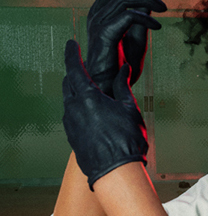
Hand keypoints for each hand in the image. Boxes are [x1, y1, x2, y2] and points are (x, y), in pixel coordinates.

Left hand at [62, 40, 147, 189]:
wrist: (115, 171)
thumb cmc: (126, 140)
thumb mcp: (129, 108)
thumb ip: (123, 87)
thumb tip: (123, 70)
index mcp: (88, 97)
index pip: (75, 68)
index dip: (72, 54)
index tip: (71, 44)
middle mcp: (74, 108)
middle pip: (69, 83)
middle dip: (74, 73)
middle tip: (82, 67)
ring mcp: (70, 123)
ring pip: (69, 99)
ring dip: (77, 92)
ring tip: (90, 91)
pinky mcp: (71, 135)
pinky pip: (72, 115)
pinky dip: (79, 107)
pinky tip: (91, 112)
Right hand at [85, 0, 165, 96]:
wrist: (110, 86)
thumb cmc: (122, 65)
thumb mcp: (137, 39)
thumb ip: (141, 20)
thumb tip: (151, 4)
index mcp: (103, 12)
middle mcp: (97, 13)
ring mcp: (99, 23)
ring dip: (149, 0)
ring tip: (165, 8)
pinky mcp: (106, 34)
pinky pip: (128, 16)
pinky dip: (146, 18)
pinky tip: (158, 26)